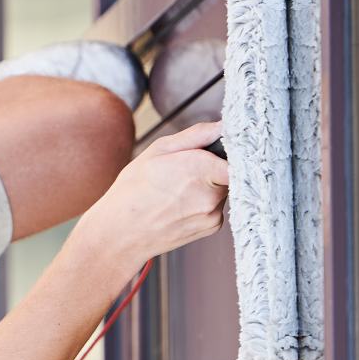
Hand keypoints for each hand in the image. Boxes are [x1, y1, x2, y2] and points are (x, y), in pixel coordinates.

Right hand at [74, 120, 227, 272]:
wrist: (121, 234)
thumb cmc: (133, 190)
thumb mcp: (158, 151)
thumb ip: (196, 135)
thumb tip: (222, 125)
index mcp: (199, 168)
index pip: (237, 153)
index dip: (229, 148)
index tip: (218, 147)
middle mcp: (211, 193)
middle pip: (230, 169)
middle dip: (214, 166)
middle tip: (185, 170)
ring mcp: (213, 213)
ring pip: (224, 187)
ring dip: (209, 184)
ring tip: (179, 189)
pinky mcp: (212, 226)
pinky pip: (217, 204)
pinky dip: (205, 201)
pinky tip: (181, 204)